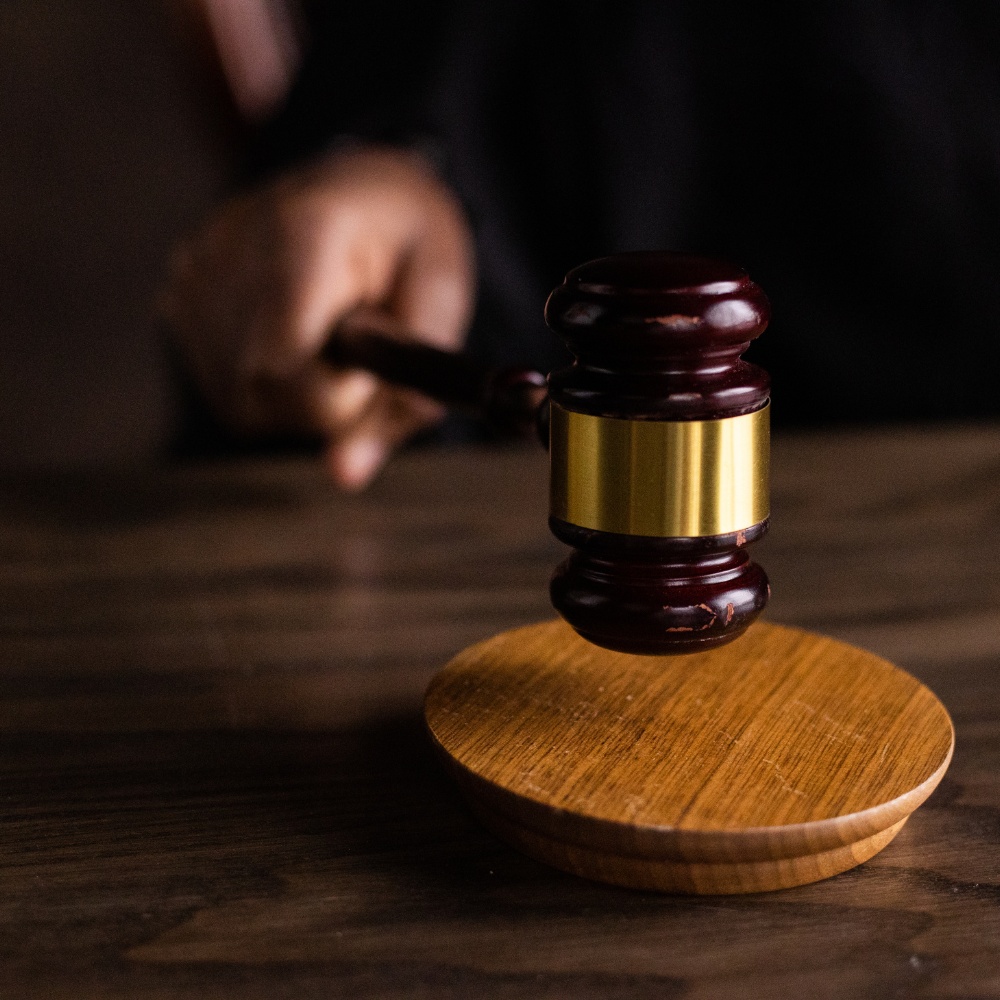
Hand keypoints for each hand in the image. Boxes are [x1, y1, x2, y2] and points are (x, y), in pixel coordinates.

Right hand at [162, 145, 475, 487]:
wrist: (363, 184)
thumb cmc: (410, 242)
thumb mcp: (440, 301)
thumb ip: (403, 393)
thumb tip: (345, 476)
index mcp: (305, 231)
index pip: (284, 364)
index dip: (334, 397)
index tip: (369, 366)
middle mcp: (231, 244)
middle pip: (259, 391)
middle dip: (322, 402)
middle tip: (359, 352)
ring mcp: (196, 269)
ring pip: (238, 400)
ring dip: (295, 398)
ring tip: (328, 338)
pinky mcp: (178, 292)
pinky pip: (222, 387)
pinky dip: (266, 386)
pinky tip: (293, 339)